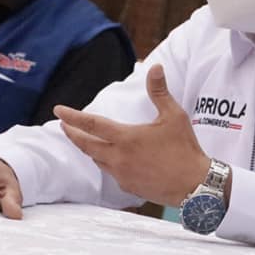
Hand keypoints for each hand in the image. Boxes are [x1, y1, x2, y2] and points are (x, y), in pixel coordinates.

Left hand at [55, 64, 209, 205]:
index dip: (72, 117)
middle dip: (72, 134)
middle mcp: (119, 158)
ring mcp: (122, 175)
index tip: (58, 111)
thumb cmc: (185, 149)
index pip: (91, 124)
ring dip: (89, 149)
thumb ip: (159, 91)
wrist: (196, 187)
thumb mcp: (174, 116)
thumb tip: (154, 67)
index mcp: (126, 138)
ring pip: (97, 160)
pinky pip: (111, 173)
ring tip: (86, 141)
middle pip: (86, 145)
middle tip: (63, 126)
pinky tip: (112, 159)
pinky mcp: (129, 188)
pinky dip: (107, 163)